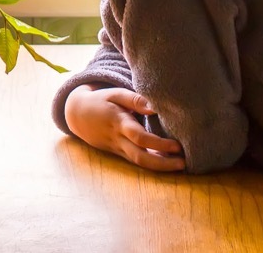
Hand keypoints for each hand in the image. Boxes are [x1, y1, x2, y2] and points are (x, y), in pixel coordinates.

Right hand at [65, 85, 185, 171]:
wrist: (78, 115)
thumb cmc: (101, 101)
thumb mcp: (115, 94)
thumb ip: (135, 100)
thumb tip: (155, 107)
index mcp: (118, 122)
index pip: (140, 137)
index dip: (159, 144)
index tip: (178, 145)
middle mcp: (118, 139)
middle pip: (141, 157)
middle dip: (163, 164)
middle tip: (184, 163)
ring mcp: (118, 149)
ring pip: (139, 163)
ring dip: (160, 167)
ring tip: (181, 165)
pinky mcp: (119, 153)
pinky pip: (137, 162)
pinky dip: (153, 164)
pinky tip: (168, 163)